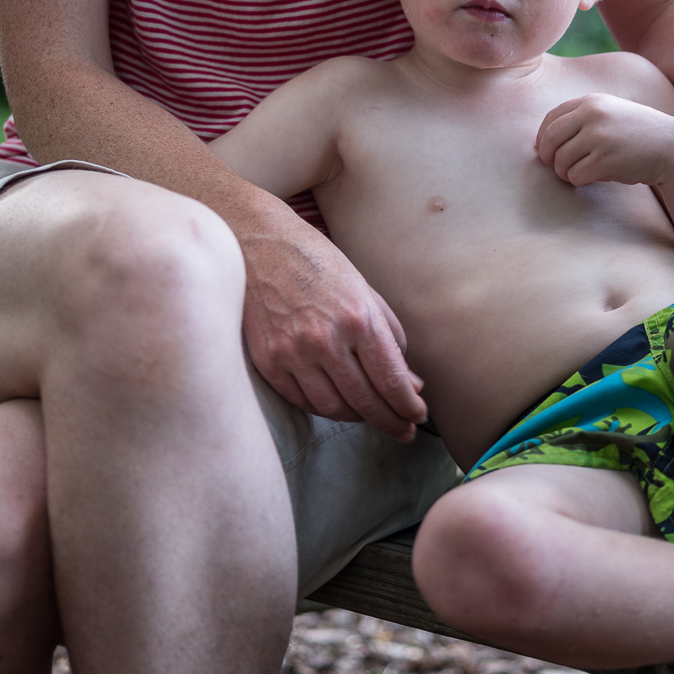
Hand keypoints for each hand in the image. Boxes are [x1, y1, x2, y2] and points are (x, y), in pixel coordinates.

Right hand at [239, 215, 425, 440]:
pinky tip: (337, 404)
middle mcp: (325, 340)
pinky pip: (302, 400)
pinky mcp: (268, 361)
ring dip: (357, 417)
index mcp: (357, 318)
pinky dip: (323, 408)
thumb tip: (408, 380)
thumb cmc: (315, 261)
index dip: (409, 406)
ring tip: (370, 415)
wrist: (256, 243)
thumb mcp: (362, 288)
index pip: (391, 380)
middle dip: (390, 421)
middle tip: (403, 431)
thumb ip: (388, 335)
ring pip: (333, 408)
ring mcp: (292, 353)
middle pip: (365, 401)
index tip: (418, 415)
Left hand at [536, 94, 673, 188]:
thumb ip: (578, 122)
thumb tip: (538, 145)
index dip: (544, 139)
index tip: (550, 152)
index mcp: (591, 101)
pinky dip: (580, 181)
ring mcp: (598, 137)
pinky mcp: (605, 160)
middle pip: (549, 140)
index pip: (550, 119)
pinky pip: (575, 176)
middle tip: (560, 167)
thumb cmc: (636, 135)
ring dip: (567, 173)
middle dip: (549, 158)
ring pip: (560, 162)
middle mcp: (592, 115)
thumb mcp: (609, 115)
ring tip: (585, 171)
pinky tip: (597, 177)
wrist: (672, 148)